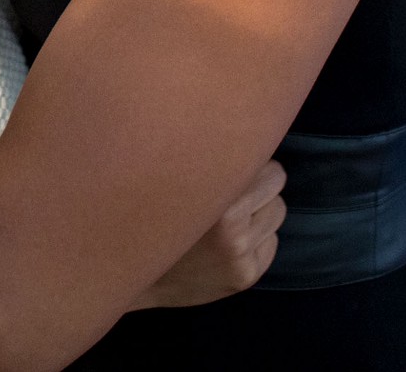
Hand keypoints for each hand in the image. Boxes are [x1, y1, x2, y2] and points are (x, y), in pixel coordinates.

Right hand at [129, 160, 284, 308]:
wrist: (129, 271)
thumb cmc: (149, 210)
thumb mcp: (171, 174)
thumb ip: (208, 155)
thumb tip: (246, 130)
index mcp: (213, 196)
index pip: (264, 162)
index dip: (245, 159)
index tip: (227, 162)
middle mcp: (230, 229)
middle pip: (276, 182)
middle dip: (257, 183)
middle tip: (226, 189)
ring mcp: (239, 255)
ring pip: (277, 211)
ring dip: (259, 211)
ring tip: (225, 216)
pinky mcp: (246, 276)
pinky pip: (270, 243)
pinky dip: (255, 240)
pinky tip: (225, 243)